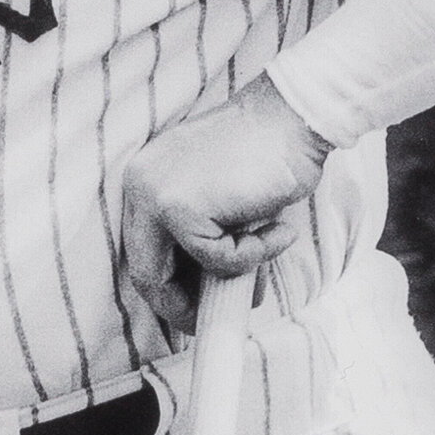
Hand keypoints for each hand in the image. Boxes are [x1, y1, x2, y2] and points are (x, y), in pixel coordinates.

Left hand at [114, 78, 330, 334]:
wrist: (295, 116)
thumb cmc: (266, 154)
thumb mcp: (219, 197)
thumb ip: (201, 234)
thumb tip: (200, 293)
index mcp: (143, 179)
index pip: (140, 250)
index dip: (166, 287)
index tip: (194, 307)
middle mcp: (138, 185)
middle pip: (144, 271)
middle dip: (178, 305)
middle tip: (211, 318)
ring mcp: (155, 196)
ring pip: (174, 273)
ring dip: (224, 283)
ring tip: (256, 280)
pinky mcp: (181, 209)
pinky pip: (219, 260)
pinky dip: (256, 255)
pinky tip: (279, 229)